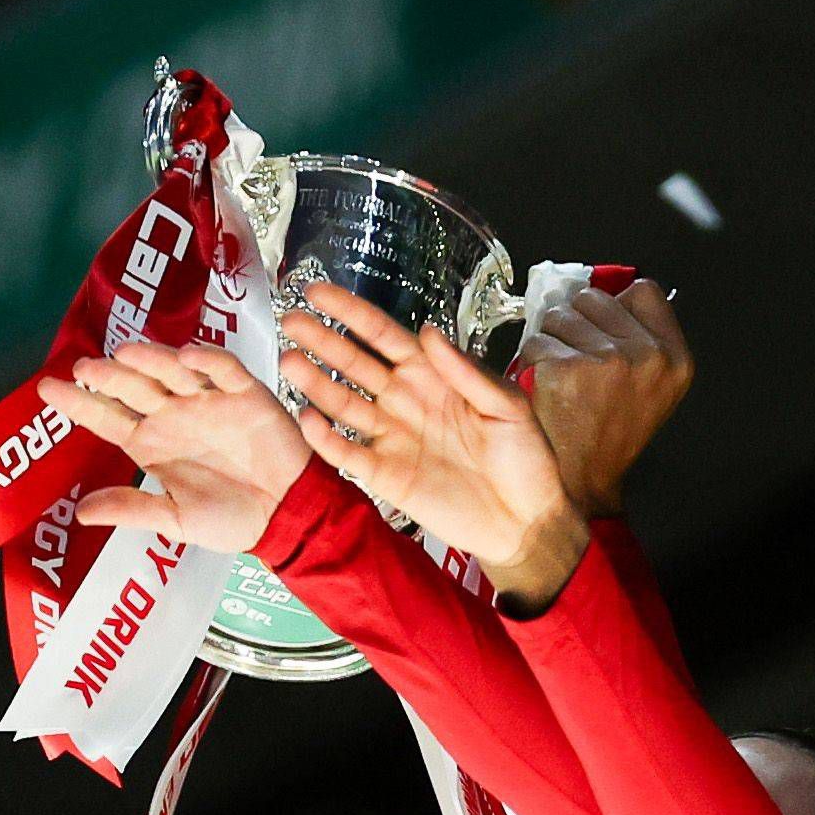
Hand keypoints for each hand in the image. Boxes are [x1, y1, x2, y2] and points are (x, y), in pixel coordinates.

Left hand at [39, 341, 307, 551]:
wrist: (285, 515)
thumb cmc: (232, 519)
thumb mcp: (176, 520)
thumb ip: (132, 510)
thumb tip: (79, 513)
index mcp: (151, 443)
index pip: (106, 417)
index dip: (78, 403)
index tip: (46, 388)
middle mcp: (173, 415)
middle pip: (134, 387)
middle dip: (109, 376)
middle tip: (85, 368)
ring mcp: (207, 401)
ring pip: (172, 371)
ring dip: (151, 360)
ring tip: (126, 355)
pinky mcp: (244, 394)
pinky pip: (224, 370)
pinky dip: (207, 361)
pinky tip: (187, 358)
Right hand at [279, 282, 590, 605]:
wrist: (526, 522)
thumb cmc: (525, 460)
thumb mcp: (508, 407)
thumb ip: (467, 372)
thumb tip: (427, 332)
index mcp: (433, 376)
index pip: (384, 336)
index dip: (352, 314)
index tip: (319, 292)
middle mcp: (405, 401)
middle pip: (355, 364)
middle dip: (322, 342)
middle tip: (289, 322)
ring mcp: (392, 438)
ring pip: (344, 404)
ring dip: (315, 383)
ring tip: (288, 362)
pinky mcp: (385, 476)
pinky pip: (348, 453)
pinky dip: (326, 439)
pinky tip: (306, 419)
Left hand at [523, 280, 691, 518]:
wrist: (583, 483)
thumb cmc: (609, 438)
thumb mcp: (649, 386)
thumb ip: (640, 336)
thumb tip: (606, 291)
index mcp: (674, 358)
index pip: (643, 291)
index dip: (616, 306)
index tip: (605, 327)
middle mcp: (646, 356)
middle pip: (595, 297)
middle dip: (578, 321)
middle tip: (579, 360)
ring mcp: (606, 361)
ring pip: (560, 314)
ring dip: (553, 339)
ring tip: (564, 376)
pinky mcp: (565, 369)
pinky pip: (536, 340)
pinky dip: (533, 359)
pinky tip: (547, 386)